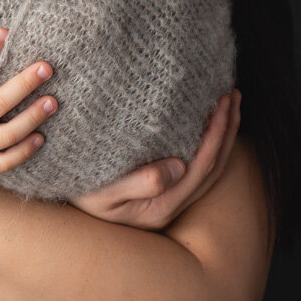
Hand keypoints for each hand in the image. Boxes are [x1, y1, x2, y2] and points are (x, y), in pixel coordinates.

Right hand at [68, 89, 241, 230]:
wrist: (66, 203)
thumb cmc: (79, 194)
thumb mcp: (102, 192)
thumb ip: (140, 183)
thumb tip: (177, 168)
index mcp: (162, 206)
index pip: (201, 167)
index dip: (215, 135)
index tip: (220, 104)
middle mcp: (172, 205)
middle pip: (214, 167)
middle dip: (227, 130)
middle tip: (233, 94)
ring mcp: (170, 199)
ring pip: (210, 167)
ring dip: (223, 135)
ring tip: (229, 103)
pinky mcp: (165, 190)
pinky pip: (199, 166)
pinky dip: (210, 142)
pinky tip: (209, 123)